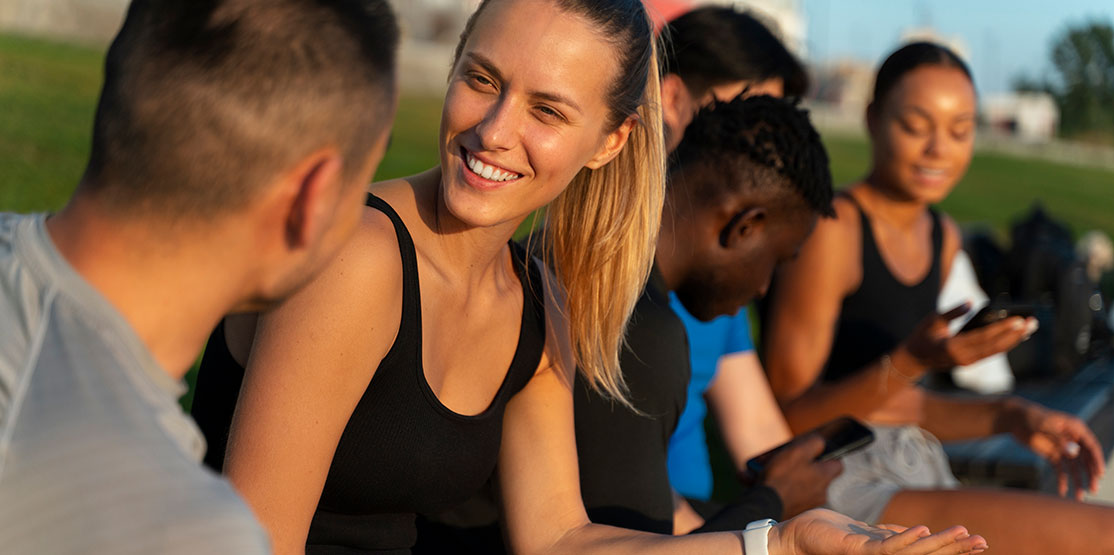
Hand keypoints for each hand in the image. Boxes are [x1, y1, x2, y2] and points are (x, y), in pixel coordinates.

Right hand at [759, 435, 841, 518]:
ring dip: (793, 476)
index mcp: (825, 477)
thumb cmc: (782, 476)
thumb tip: (821, 443)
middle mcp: (822, 492)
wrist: (765, 504)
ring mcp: (809, 503)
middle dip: (806, 466)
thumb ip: (815, 443)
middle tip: (789, 460)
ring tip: (775, 471)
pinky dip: (786, 487)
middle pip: (818, 474)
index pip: (838, 464)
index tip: (814, 453)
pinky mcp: (796, 510)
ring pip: (805, 484)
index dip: (828, 456)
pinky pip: (794, 494)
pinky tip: (771, 482)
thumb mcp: (798, 451)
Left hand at [768, 508, 987, 554]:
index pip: (927, 552)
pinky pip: (884, 548)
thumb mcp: (867, 532)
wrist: (794, 538)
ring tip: (964, 533)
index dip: (953, 549)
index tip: (981, 542)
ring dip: (939, 543)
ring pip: (912, 554)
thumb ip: (892, 534)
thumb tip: (919, 531)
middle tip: (983, 541)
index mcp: (890, 554)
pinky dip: (904, 539)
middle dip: (955, 549)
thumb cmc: (828, 534)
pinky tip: (921, 529)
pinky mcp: (856, 551)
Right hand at [902, 303, 1035, 369]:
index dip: (1002, 329)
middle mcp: (963, 358)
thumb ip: (953, 312)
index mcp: (953, 347)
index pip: (983, 337)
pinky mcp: (971, 361)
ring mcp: (968, 361)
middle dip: (1015, 334)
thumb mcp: (933, 320)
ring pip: (996, 351)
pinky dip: (1005, 343)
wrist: (914, 359)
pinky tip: (1017, 335)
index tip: (1018, 320)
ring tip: (1030, 328)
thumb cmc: (923, 336)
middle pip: (995, 346)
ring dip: (1014, 339)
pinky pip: (991, 352)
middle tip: (1032, 322)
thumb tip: (971, 302)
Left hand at [1001, 398, 1105, 498]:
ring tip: (1079, 498)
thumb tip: (1074, 453)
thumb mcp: (1044, 425)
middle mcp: (1072, 439)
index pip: (1091, 446)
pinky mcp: (1052, 454)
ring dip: (1078, 482)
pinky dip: (1062, 480)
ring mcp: (1062, 448)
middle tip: (1093, 490)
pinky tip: (1062, 492)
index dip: (1097, 460)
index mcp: (1075, 428)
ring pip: (1075, 467)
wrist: (1014, 419)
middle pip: (1086, 459)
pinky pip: (1060, 470)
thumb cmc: (1031, 417)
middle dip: (1090, 475)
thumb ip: (1059, 439)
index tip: (1099, 474)